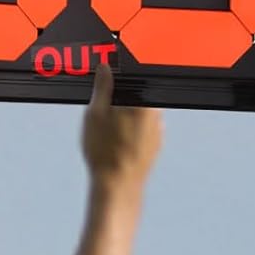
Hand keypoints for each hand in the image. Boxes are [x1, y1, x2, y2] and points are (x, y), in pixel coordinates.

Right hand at [81, 60, 161, 184]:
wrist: (117, 186)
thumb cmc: (106, 152)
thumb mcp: (96, 113)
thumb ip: (103, 87)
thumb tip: (105, 68)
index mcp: (145, 102)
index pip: (133, 79)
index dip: (116, 79)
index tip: (105, 81)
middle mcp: (157, 115)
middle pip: (136, 97)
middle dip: (118, 100)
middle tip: (100, 111)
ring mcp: (158, 132)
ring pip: (138, 116)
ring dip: (124, 118)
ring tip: (106, 132)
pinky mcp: (154, 147)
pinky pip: (141, 132)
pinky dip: (129, 134)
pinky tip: (114, 143)